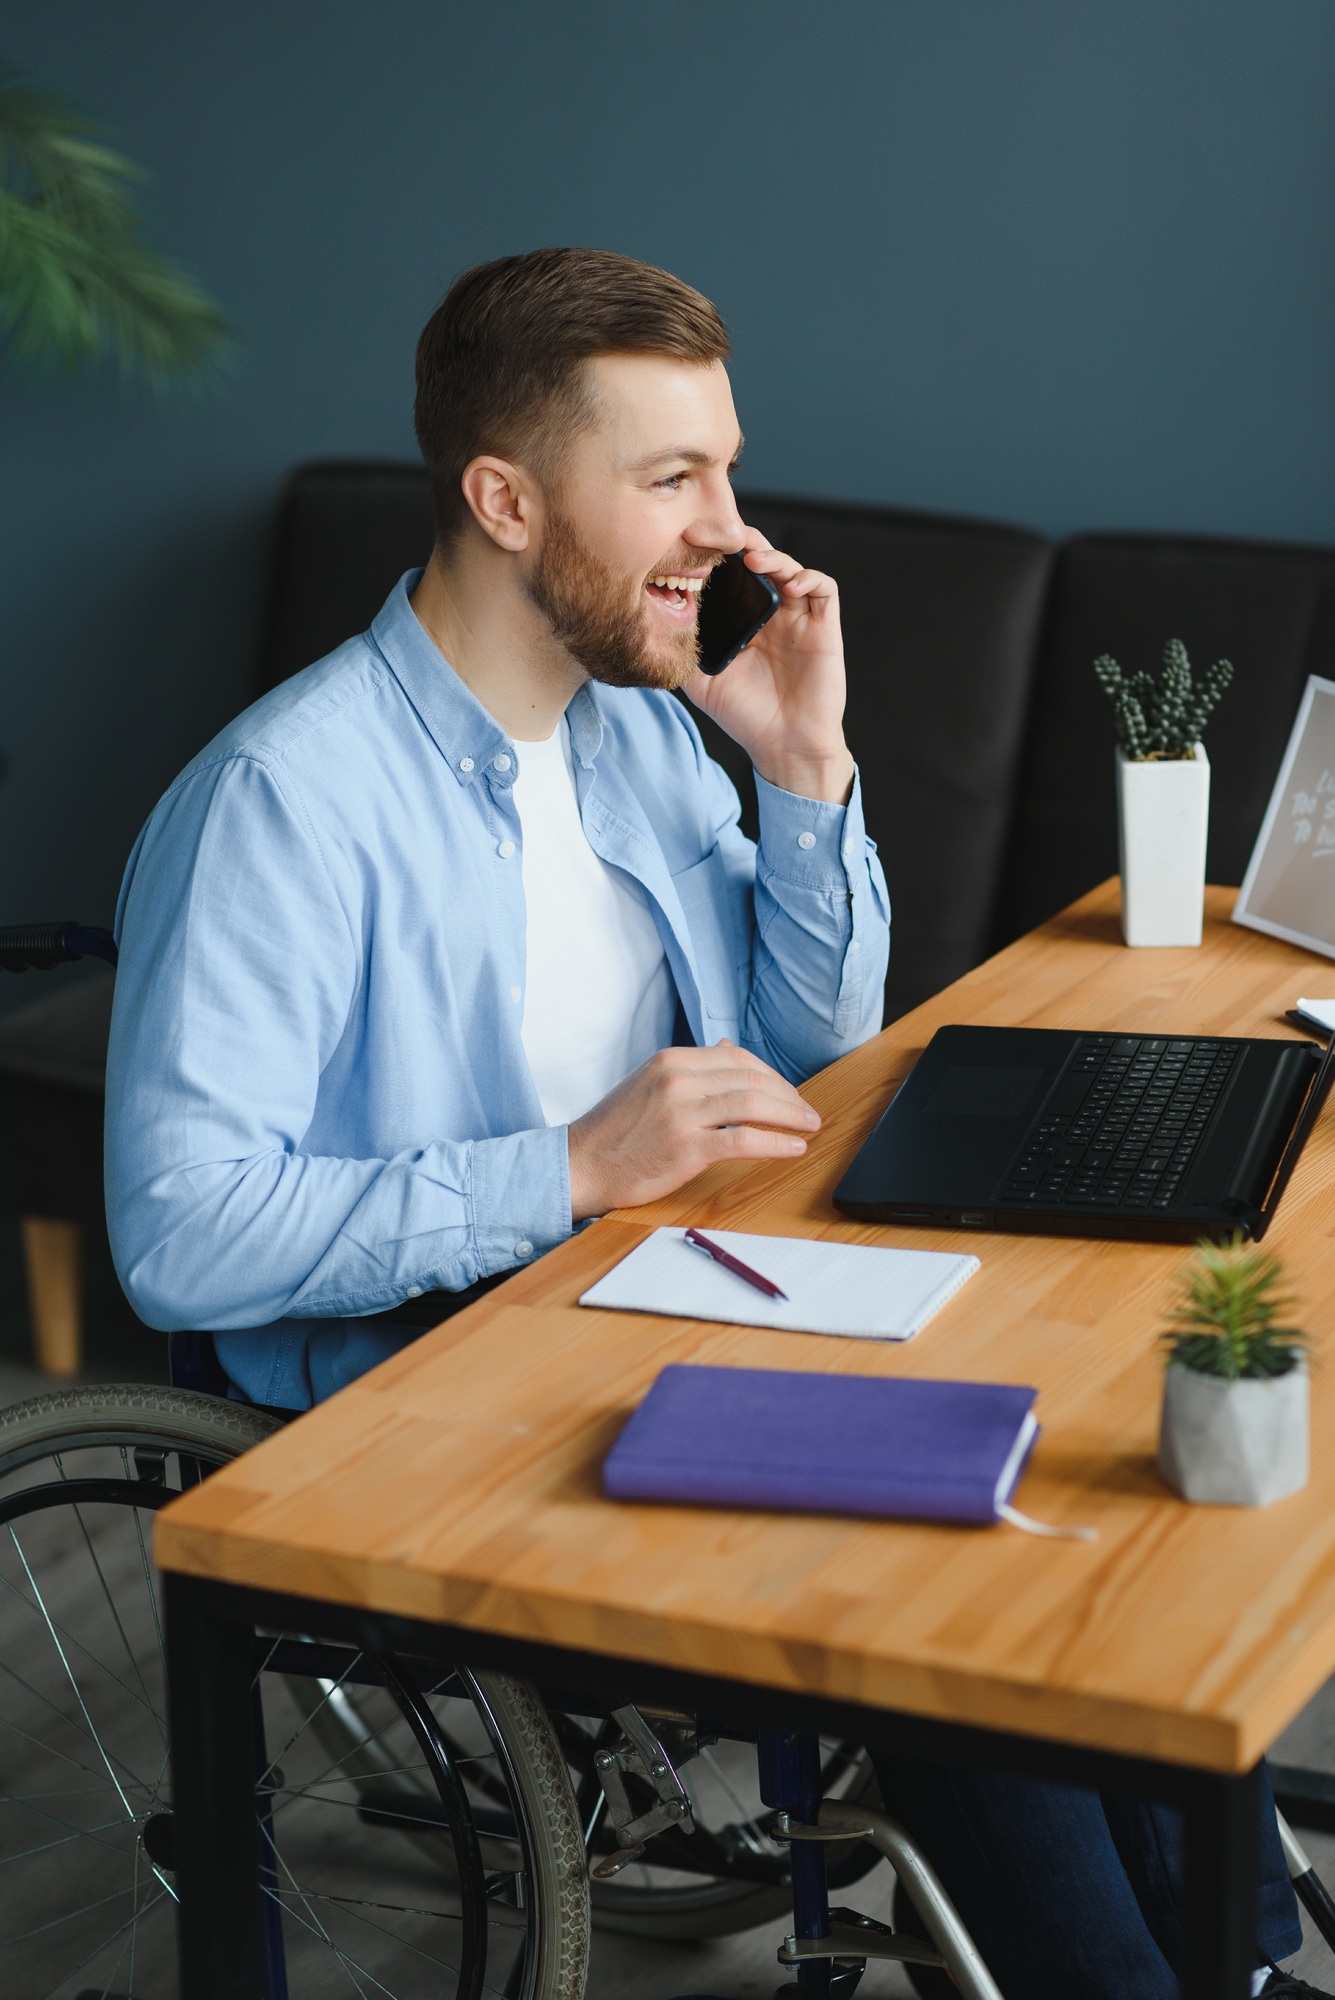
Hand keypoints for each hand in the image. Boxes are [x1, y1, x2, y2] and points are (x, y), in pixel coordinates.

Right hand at [567, 1041, 819, 1219]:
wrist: (580, 1164)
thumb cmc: (615, 1131)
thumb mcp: (650, 1083)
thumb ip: (690, 1067)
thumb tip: (727, 1047)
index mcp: (671, 1060)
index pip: (739, 1058)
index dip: (773, 1075)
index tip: (789, 1093)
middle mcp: (678, 1079)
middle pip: (752, 1078)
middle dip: (789, 1095)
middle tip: (809, 1113)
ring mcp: (682, 1112)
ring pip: (754, 1103)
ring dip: (791, 1115)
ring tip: (810, 1126)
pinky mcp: (686, 1148)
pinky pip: (744, 1139)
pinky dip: (777, 1142)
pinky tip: (794, 1148)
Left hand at [685, 531, 855, 804]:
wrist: (784, 746)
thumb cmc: (745, 716)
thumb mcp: (701, 680)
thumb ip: (684, 648)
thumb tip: (656, 617)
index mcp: (742, 619)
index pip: (730, 574)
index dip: (715, 555)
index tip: (690, 544)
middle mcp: (770, 612)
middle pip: (759, 559)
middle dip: (740, 542)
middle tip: (718, 538)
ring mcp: (798, 617)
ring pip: (789, 567)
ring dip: (772, 556)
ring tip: (751, 559)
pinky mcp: (824, 627)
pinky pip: (824, 588)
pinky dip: (808, 578)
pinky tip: (789, 586)